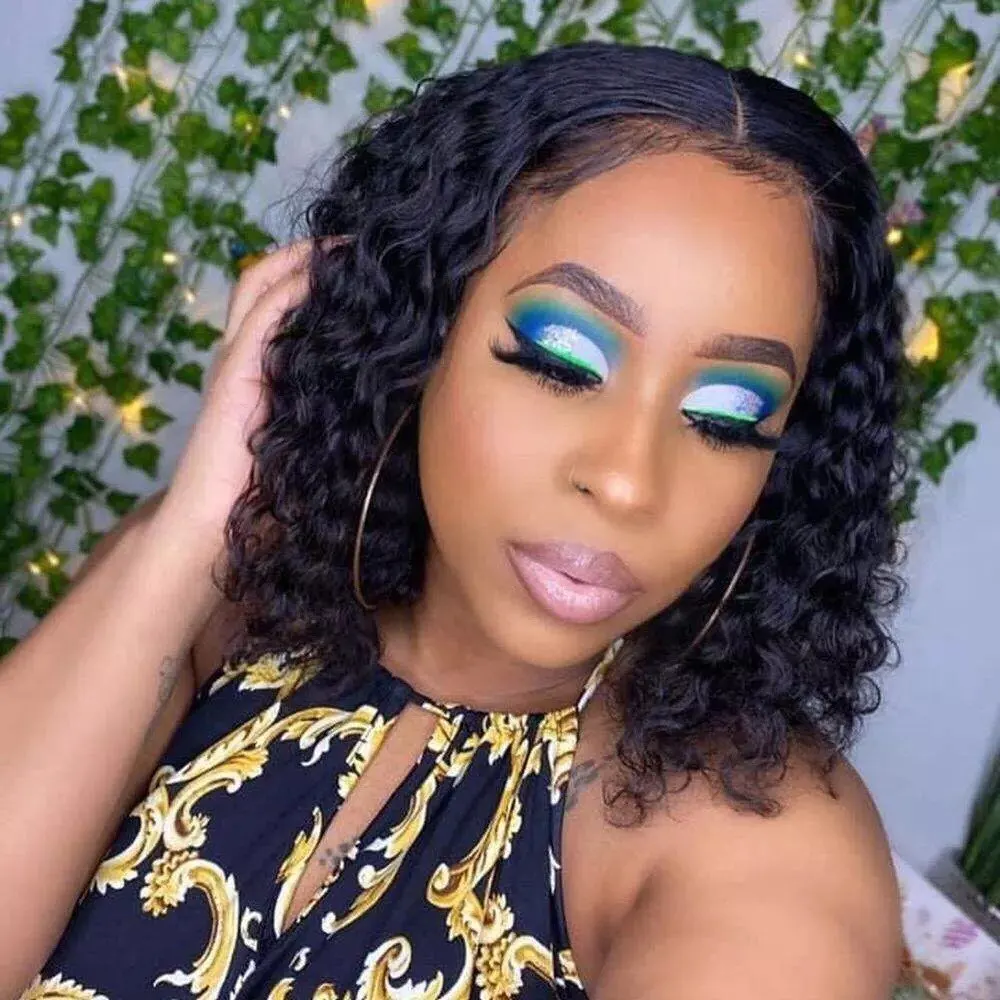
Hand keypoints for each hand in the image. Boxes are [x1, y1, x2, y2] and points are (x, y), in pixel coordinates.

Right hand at [156, 237, 348, 550]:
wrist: (216, 528)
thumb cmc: (267, 499)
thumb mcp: (316, 445)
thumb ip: (343, 416)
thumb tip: (404, 399)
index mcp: (264, 372)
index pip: (286, 306)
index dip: (317, 279)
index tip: (365, 267)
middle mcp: (248, 356)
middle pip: (270, 281)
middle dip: (310, 255)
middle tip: (357, 242)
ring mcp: (238, 359)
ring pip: (264, 284)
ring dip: (303, 258)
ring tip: (345, 242)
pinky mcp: (236, 371)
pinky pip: (264, 313)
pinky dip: (292, 284)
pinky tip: (324, 270)